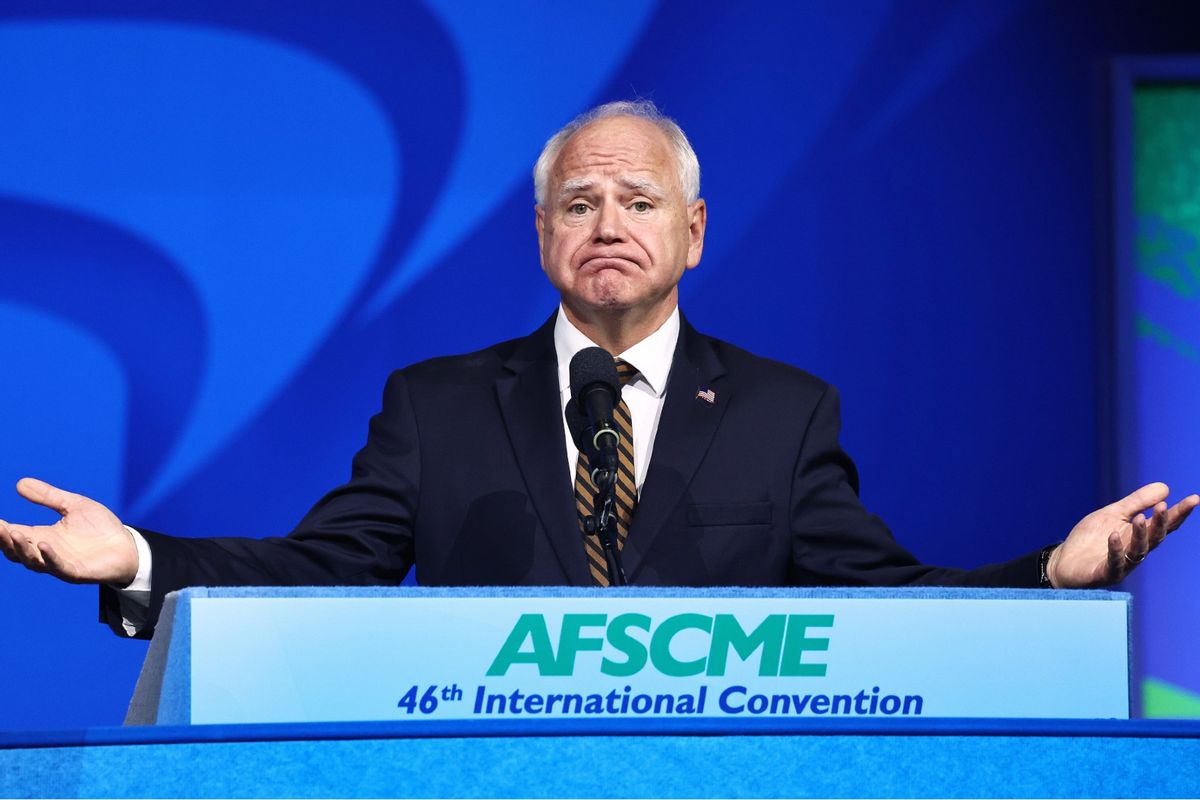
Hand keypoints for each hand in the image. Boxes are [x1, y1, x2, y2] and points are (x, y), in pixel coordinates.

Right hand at [0, 478, 137, 585]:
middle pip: (17, 550)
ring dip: (22, 548)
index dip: (0, 529)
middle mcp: (47, 552)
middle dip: (4, 539)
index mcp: (43, 536)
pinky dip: (50, 557)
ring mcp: (60, 564)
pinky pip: (59, 567)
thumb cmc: (100, 528)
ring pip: (33, 561)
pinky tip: (43, 544)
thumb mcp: (73, 505)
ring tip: (14, 532)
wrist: (127, 546)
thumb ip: (48, 496)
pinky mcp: (76, 572)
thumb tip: (19, 483)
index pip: (14, 534)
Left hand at [1048, 482, 1198, 588]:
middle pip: (1155, 537)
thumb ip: (1137, 503)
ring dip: (1140, 535)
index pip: (1164, 524)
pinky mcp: (1105, 573)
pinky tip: (1113, 536)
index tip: (1194, 499)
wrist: (1064, 561)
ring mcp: (1122, 564)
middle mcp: (1135, 551)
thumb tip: (1165, 488)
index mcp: (1139, 536)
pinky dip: (1115, 549)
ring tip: (1139, 518)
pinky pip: (1113, 562)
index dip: (1179, 513)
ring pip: (1138, 551)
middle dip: (1161, 523)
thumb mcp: (1113, 514)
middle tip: (1164, 506)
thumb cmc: (1091, 538)